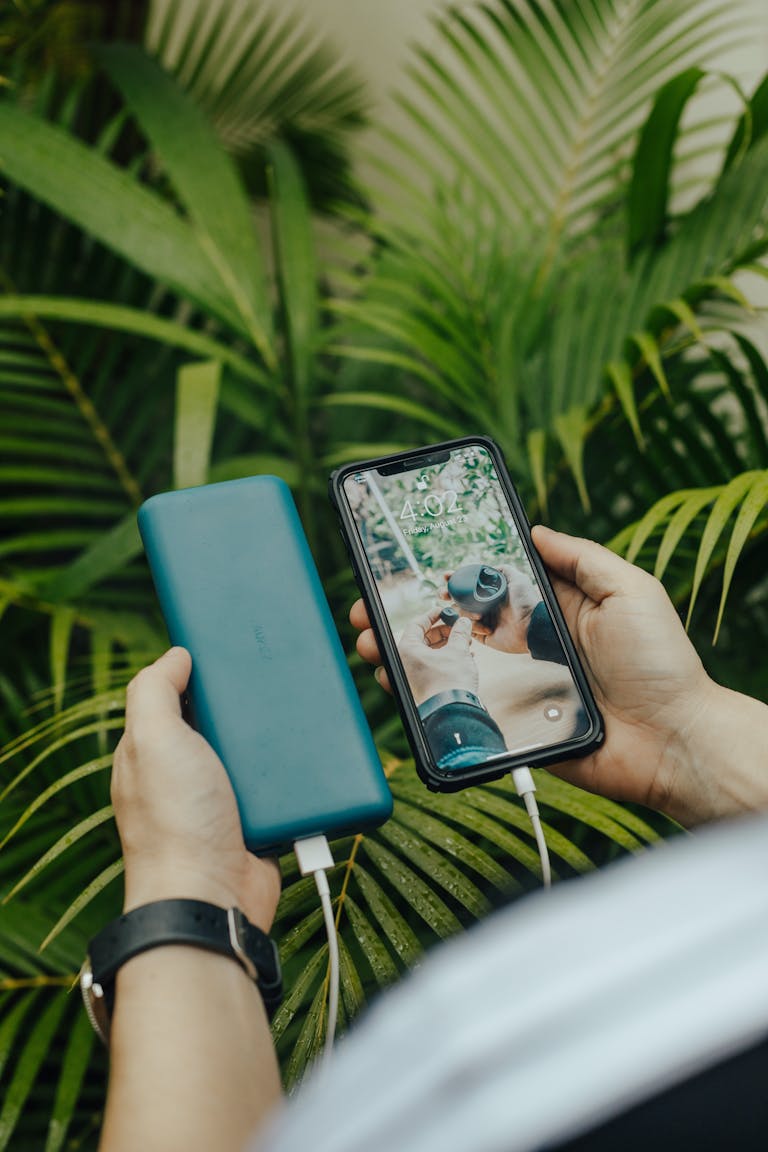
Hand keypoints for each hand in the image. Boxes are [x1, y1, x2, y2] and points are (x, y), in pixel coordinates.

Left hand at [111, 648, 279, 929]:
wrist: (210, 898)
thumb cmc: (174, 824)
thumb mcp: (152, 740)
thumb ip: (154, 690)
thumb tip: (175, 654)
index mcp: (154, 751)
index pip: (176, 697)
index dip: (198, 672)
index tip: (227, 648)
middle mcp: (185, 774)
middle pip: (222, 720)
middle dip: (246, 703)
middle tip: (273, 678)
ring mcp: (222, 799)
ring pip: (257, 752)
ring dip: (275, 740)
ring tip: (296, 716)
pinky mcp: (257, 822)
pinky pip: (282, 787)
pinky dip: (295, 776)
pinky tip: (309, 758)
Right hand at [352, 529, 767, 825]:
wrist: (675, 742)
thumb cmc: (660, 664)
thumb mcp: (630, 590)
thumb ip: (582, 558)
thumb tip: (536, 529)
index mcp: (551, 612)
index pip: (487, 587)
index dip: (446, 577)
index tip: (408, 567)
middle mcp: (527, 648)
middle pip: (455, 627)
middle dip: (408, 615)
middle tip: (370, 607)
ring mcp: (516, 689)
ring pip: (449, 668)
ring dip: (403, 654)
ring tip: (370, 642)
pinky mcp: (512, 729)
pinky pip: (462, 714)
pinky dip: (426, 702)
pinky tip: (398, 684)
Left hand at [397, 607, 477, 704]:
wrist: (452, 714)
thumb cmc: (451, 682)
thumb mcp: (458, 651)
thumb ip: (460, 632)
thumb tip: (463, 621)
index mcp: (405, 649)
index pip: (417, 624)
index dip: (433, 615)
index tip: (445, 612)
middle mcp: (402, 663)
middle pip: (421, 639)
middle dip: (443, 633)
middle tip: (458, 629)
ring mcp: (409, 677)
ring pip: (426, 654)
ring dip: (446, 647)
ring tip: (464, 644)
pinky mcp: (418, 688)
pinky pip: (428, 668)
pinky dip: (443, 661)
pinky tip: (462, 659)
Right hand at [440, 564, 539, 652]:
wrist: (532, 627)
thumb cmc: (526, 603)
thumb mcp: (517, 579)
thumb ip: (503, 570)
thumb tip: (489, 567)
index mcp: (488, 593)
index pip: (467, 584)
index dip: (455, 579)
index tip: (446, 576)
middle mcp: (483, 605)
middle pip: (457, 598)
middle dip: (447, 594)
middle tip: (443, 594)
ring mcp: (481, 620)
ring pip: (460, 614)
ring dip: (464, 613)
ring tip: (479, 615)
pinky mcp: (481, 635)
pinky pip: (468, 630)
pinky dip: (474, 627)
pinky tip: (486, 627)